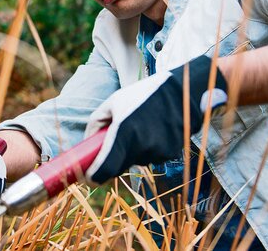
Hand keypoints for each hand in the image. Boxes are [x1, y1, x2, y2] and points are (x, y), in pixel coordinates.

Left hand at [84, 55, 227, 183]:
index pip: (105, 169)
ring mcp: (158, 151)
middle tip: (113, 144)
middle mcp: (142, 146)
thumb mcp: (113, 102)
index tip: (89, 176)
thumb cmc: (142, 94)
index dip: (94, 176)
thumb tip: (86, 144)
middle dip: (112, 160)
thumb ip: (96, 123)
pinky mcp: (170, 153)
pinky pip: (151, 158)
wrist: (181, 91)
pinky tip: (153, 131)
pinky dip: (147, 149)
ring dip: (132, 152)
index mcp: (124, 133)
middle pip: (119, 168)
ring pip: (136, 162)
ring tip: (138, 128)